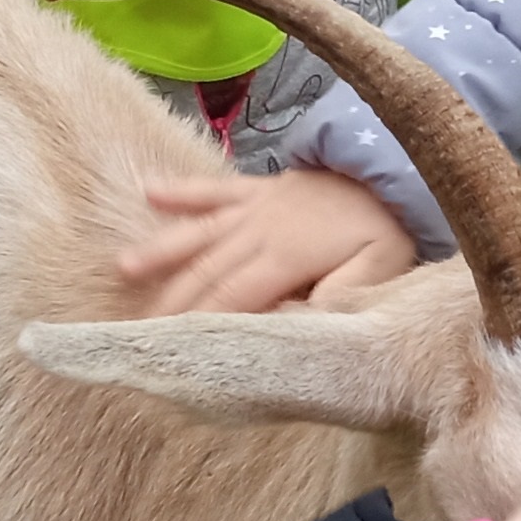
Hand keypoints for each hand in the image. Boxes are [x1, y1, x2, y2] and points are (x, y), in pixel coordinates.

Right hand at [116, 169, 416, 314]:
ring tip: (123, 267)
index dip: (201, 323)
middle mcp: (262, 228)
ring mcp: (257, 204)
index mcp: (288, 255)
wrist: (397, 171)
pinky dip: (181, 191)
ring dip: (162, 249)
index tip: (171, 349)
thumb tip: (293, 320)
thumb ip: (338, 296)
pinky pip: (215, 188)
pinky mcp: (259, 186)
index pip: (234, 297)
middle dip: (171, 303)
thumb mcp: (380, 271)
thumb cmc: (388, 231)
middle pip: (207, 270)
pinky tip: (148, 191)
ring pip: (200, 229)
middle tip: (134, 332)